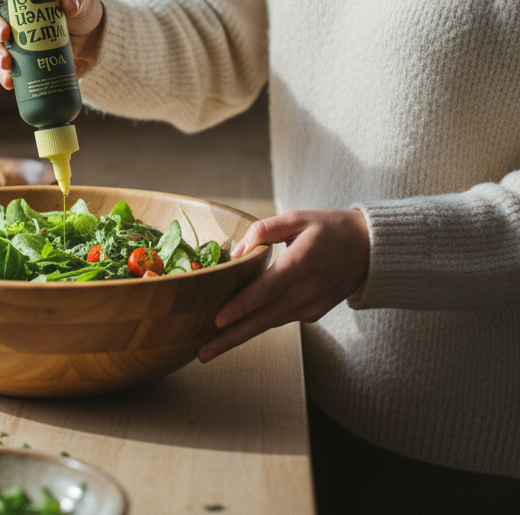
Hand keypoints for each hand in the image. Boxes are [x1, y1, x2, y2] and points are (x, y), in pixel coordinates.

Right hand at [0, 0, 105, 90]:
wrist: (94, 40)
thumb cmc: (83, 10)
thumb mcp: (83, 0)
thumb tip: (66, 3)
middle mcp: (10, 11)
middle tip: (3, 34)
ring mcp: (13, 35)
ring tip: (5, 62)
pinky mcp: (20, 57)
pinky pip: (4, 66)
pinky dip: (4, 74)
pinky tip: (8, 81)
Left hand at [198, 208, 369, 362]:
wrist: (370, 249)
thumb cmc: (329, 227)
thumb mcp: (297, 217)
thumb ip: (264, 230)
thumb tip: (237, 252)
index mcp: (300, 264)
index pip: (265, 290)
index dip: (240, 306)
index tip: (217, 320)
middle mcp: (306, 291)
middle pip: (263, 320)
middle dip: (230, 338)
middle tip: (201, 353)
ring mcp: (312, 306)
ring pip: (270, 324)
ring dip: (241, 336)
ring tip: (211, 347)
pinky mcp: (315, 314)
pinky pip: (282, 318)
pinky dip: (260, 324)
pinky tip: (238, 328)